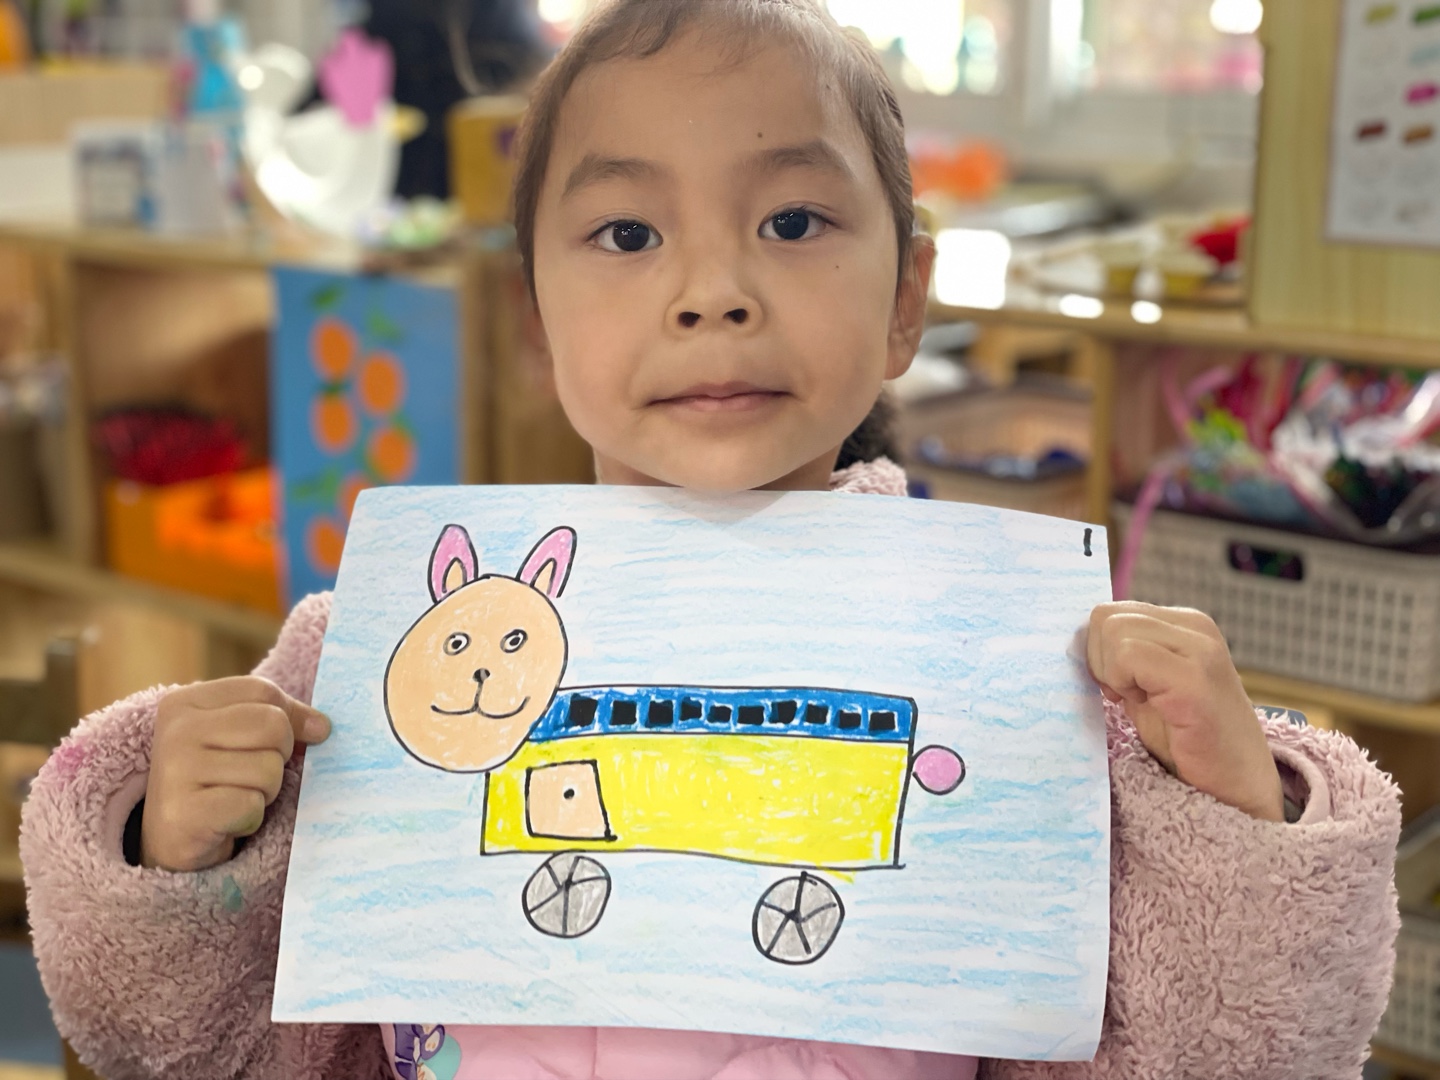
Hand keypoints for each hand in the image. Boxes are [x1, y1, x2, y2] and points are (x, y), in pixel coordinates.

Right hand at [141, 677, 330, 871]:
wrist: (172, 839)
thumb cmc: (215, 780)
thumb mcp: (240, 736)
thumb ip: (282, 718)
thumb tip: (322, 726)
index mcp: (187, 702)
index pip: (264, 692)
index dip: (286, 719)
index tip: (275, 744)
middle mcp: (177, 731)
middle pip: (272, 725)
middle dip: (277, 757)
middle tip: (250, 777)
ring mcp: (175, 772)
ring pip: (268, 769)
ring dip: (264, 792)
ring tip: (235, 798)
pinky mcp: (183, 813)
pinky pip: (252, 805)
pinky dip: (251, 818)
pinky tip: (227, 821)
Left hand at [1087, 602, 1283, 822]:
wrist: (1235, 783)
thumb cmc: (1186, 737)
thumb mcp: (1147, 684)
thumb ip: (1121, 655)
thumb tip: (1073, 639)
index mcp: (1182, 623)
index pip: (1108, 612)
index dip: (1099, 652)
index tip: (1119, 686)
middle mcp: (1195, 627)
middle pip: (1105, 618)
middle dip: (1100, 661)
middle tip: (1128, 696)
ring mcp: (1199, 649)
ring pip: (1114, 632)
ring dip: (1113, 674)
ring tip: (1143, 701)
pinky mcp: (1195, 679)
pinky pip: (1129, 656)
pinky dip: (1123, 683)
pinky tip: (1149, 706)